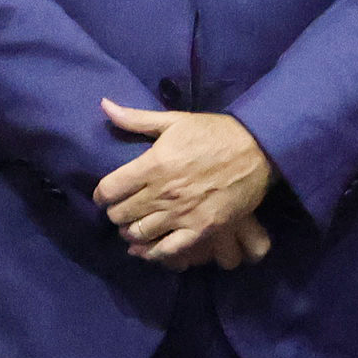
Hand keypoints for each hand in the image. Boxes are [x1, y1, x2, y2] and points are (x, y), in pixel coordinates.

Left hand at [96, 101, 279, 266]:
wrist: (257, 150)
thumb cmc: (214, 133)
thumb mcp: (175, 121)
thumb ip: (136, 118)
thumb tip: (104, 105)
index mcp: (153, 164)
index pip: (109, 189)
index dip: (101, 195)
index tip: (105, 196)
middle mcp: (163, 193)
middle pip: (121, 214)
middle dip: (115, 214)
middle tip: (120, 211)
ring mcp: (182, 214)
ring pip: (140, 233)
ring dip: (130, 232)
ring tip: (132, 228)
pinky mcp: (201, 229)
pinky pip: (167, 250)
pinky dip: (151, 253)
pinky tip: (146, 249)